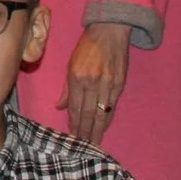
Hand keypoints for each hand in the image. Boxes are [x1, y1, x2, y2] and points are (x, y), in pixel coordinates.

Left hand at [58, 22, 131, 145]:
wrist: (110, 32)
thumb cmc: (87, 47)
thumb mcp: (71, 64)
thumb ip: (66, 88)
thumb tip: (60, 107)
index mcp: (77, 77)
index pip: (74, 107)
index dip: (74, 123)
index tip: (72, 136)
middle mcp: (92, 83)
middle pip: (88, 114)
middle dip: (85, 132)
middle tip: (83, 147)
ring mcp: (108, 84)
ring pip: (101, 113)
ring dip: (97, 130)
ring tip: (93, 143)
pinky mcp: (120, 84)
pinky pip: (112, 106)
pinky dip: (107, 119)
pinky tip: (103, 128)